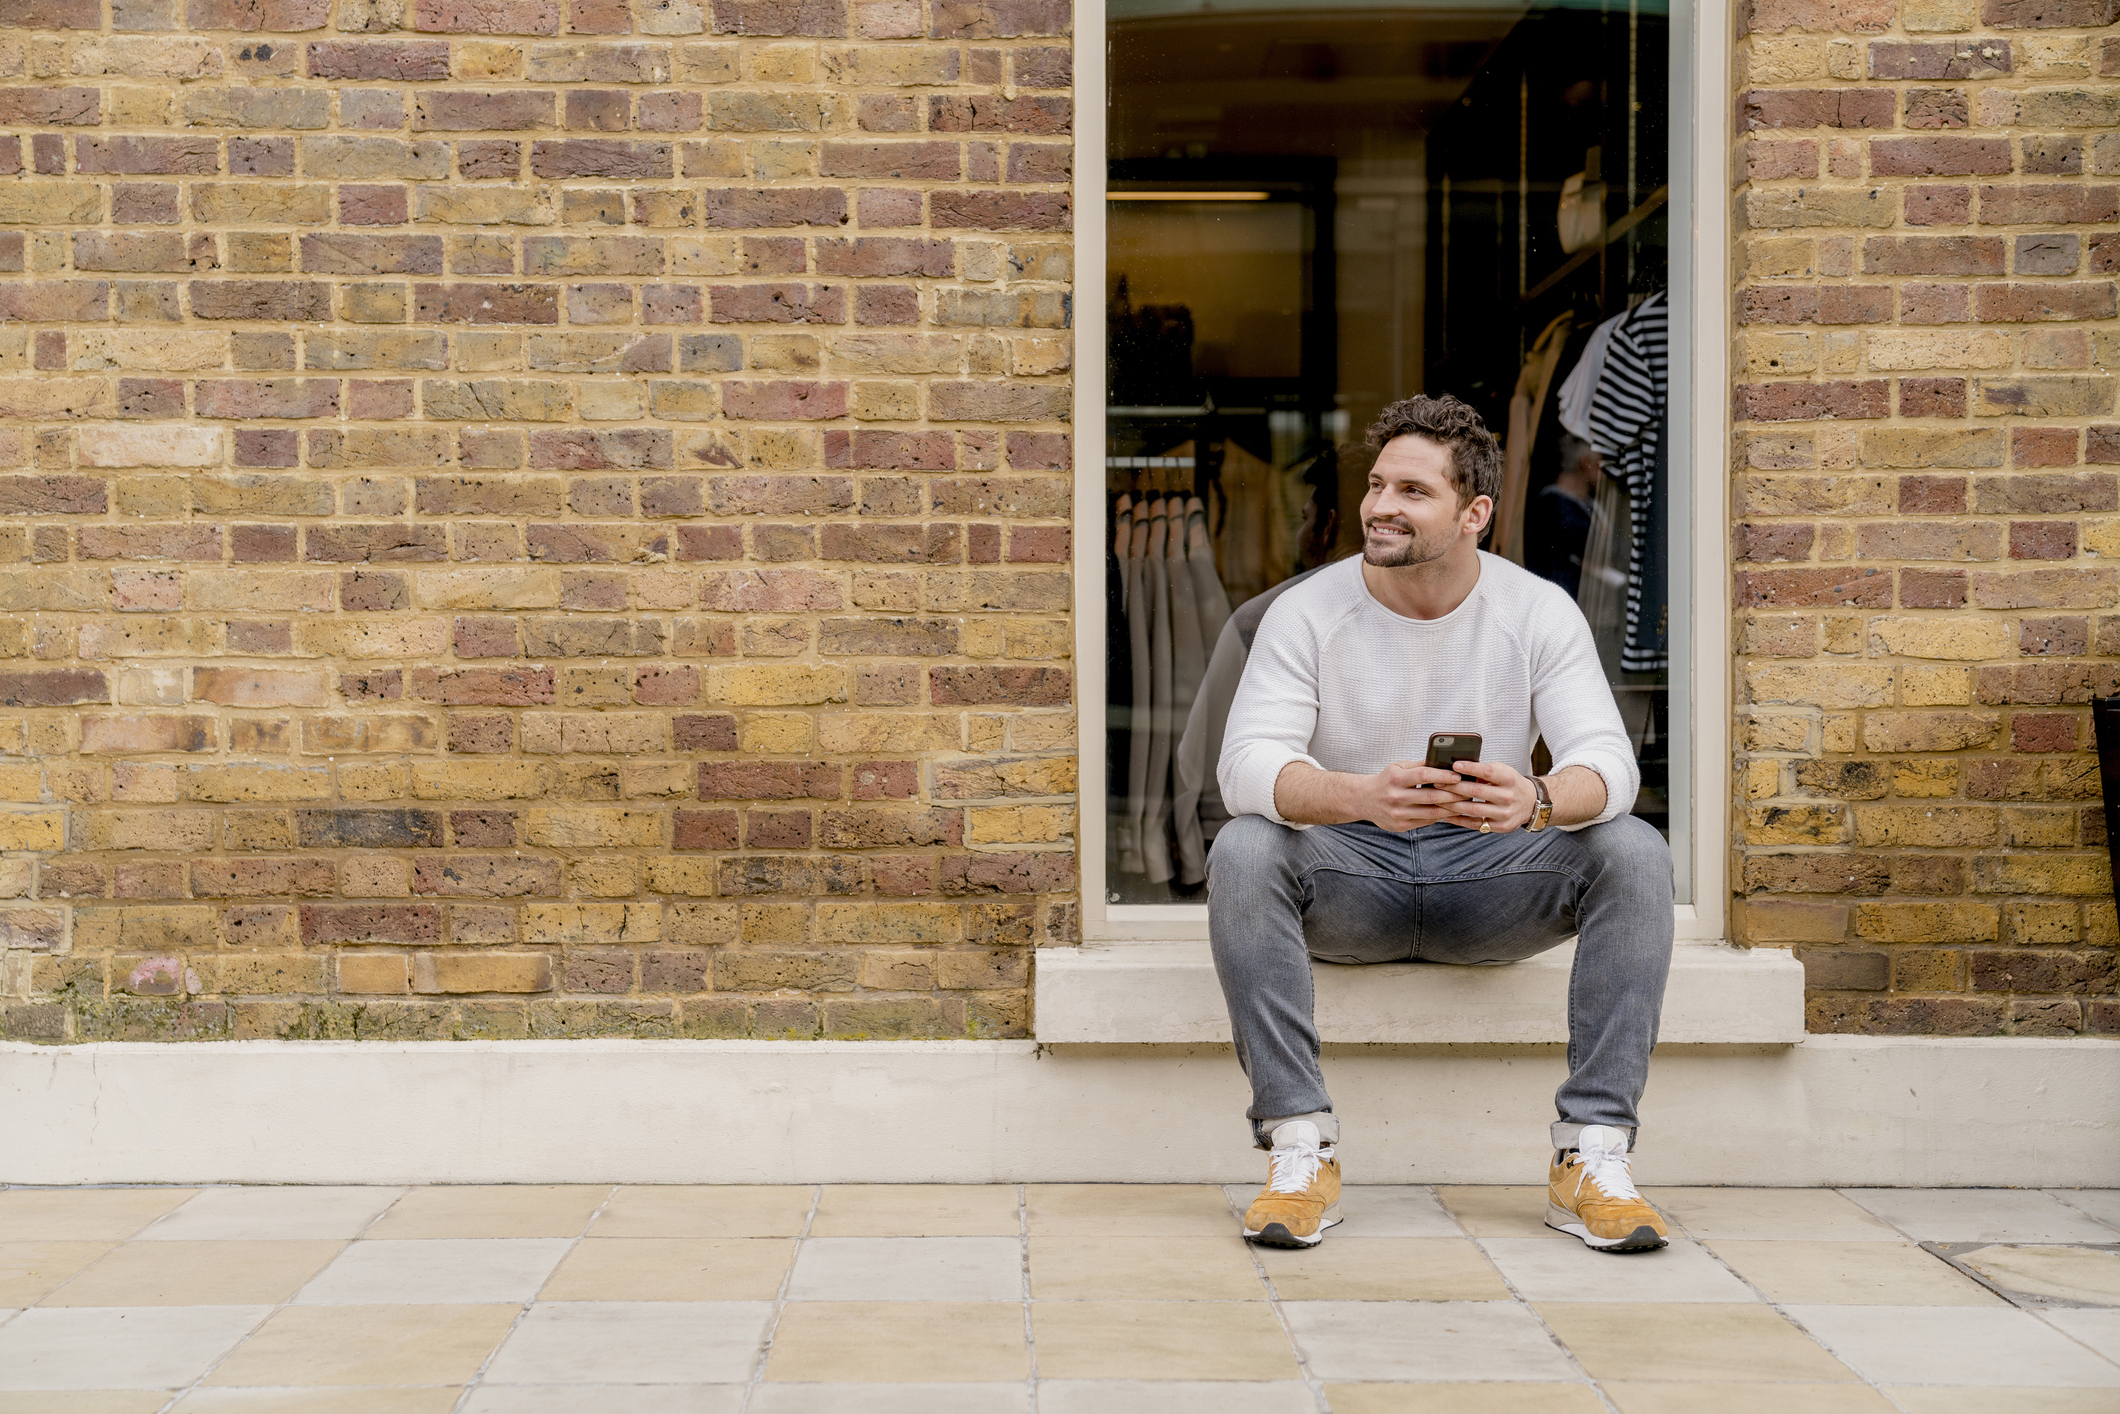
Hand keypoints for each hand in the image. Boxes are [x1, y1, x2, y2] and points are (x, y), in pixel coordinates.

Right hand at [1355, 762, 1482, 832]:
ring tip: (1463, 803)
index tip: (1458, 776)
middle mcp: (1396, 797)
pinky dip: (1440, 816)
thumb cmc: (1386, 780)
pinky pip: (1426, 822)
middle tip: (1468, 791)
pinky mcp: (1401, 826)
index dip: (1443, 776)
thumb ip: (1420, 765)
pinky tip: (1449, 811)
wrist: (1364, 800)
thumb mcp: (1398, 767)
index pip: (1424, 776)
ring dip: (1450, 808)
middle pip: (1431, 796)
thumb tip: (1444, 762)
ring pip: (1431, 813)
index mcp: (1395, 779)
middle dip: (1453, 794)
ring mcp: (1398, 814)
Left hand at [1433, 759, 1537, 833]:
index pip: (1487, 772)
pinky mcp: (1501, 827)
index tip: (1454, 765)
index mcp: (1509, 779)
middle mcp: (1508, 797)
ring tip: (1437, 799)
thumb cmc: (1511, 783)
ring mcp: (1505, 814)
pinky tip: (1446, 815)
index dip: (1470, 768)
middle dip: (1453, 787)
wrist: (1532, 803)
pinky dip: (1459, 820)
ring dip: (1452, 805)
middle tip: (1437, 782)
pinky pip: (1475, 824)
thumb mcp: (1503, 772)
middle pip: (1476, 792)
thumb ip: (1484, 771)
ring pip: (1473, 810)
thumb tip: (1457, 769)